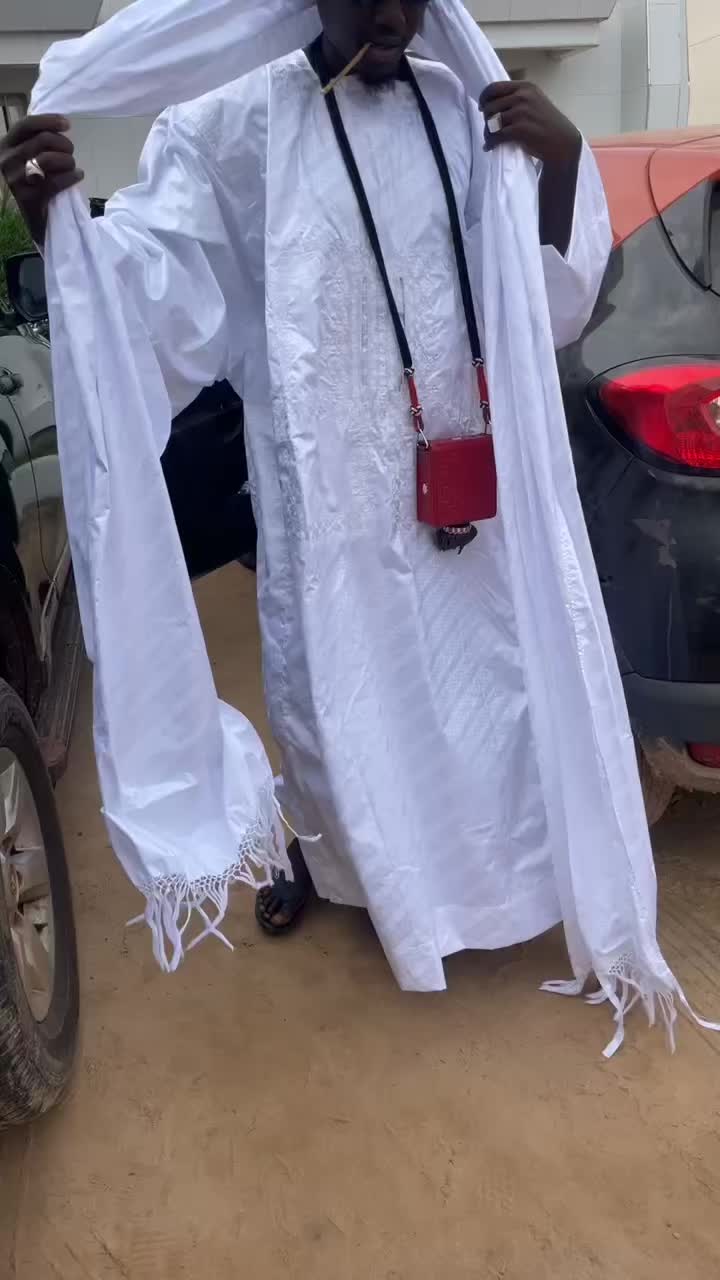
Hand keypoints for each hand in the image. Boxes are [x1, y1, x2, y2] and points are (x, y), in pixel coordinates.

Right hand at [0, 116, 83, 244]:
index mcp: (5, 146)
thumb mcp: (29, 156)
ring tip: (72, 167)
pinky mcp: (28, 199)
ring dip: (68, 161)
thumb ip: (36, 140)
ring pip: (49, 159)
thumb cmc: (36, 182)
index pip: (26, 125)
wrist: (37, 220)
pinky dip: (72, 176)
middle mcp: (6, 161)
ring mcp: (15, 180)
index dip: (48, 120)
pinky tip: (78, 175)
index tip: (67, 124)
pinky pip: (55, 181)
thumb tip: (58, 124)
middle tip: (71, 153)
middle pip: (43, 140)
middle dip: (64, 144)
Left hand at [480, 81, 580, 169]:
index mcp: (525, 87)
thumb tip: (493, 102)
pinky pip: (496, 135)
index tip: (482, 107)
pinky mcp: (519, 129)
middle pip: (490, 106)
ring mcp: (521, 112)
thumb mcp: (535, 101)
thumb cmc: (547, 124)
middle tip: (489, 128)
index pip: (494, 87)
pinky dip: (490, 143)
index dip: (484, 98)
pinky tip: (490, 147)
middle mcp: (522, 96)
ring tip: (490, 139)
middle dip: (486, 119)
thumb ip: (518, 98)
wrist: (562, 142)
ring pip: (491, 122)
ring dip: (487, 132)